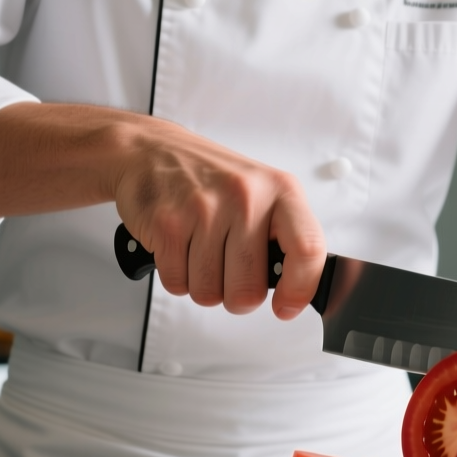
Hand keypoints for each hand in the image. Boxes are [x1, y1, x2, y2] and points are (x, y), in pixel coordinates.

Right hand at [112, 117, 324, 318]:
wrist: (149, 150)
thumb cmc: (211, 177)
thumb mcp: (262, 192)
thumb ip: (284, 236)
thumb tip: (296, 287)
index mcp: (280, 191)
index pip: (307, 249)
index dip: (300, 290)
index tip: (286, 306)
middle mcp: (245, 197)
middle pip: (249, 290)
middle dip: (236, 296)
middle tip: (228, 272)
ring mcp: (204, 210)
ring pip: (209, 293)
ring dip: (203, 285)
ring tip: (200, 251)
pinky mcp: (167, 223)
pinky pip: (177, 285)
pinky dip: (177, 276)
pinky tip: (179, 247)